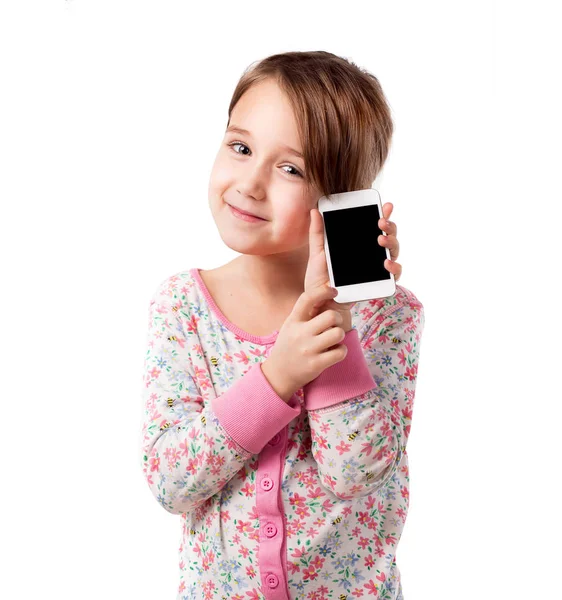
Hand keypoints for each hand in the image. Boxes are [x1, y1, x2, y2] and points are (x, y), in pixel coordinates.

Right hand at [262, 284, 348, 398]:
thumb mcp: (291, 326)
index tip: (334, 291)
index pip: (308, 298)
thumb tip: (327, 294)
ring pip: (338, 333)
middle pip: (331, 316)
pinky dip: (341, 351)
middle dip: (338, 318)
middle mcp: (300, 333)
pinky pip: (340, 352)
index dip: (324, 290)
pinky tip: (334, 351)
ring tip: (333, 340)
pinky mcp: (316, 364)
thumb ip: (305, 313)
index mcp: (293, 320)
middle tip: (335, 324)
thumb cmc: (288, 346)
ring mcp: (308, 349)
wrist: (278, 374)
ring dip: (339, 336)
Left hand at [306, 202, 402, 328]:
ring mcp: (378, 268)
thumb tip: (314, 211)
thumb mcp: (317, 253)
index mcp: (360, 244)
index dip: (383, 214)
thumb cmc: (320, 279)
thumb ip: (317, 233)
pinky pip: (394, 275)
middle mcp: (372, 254)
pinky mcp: (380, 284)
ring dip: (392, 243)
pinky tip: (386, 263)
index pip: (375, 226)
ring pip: (394, 251)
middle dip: (389, 226)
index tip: (384, 205)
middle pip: (389, 236)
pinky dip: (394, 267)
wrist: (320, 302)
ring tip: (381, 240)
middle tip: (380, 222)